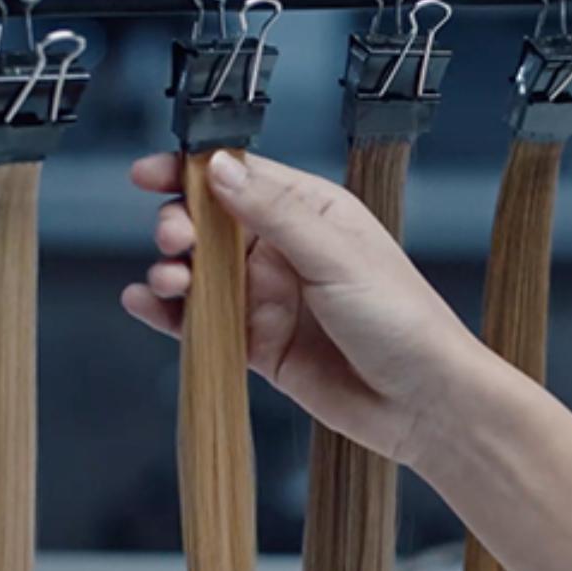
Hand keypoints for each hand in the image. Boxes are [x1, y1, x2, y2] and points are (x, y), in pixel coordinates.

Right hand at [122, 151, 490, 465]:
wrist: (425, 403)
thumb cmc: (403, 321)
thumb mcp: (336, 254)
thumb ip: (273, 212)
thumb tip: (219, 168)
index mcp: (312, 212)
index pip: (240, 178)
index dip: (191, 172)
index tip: (150, 174)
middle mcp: (287, 250)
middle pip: (210, 226)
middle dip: (180, 227)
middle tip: (173, 239)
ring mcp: (271, 298)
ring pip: (201, 275)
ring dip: (173, 271)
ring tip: (168, 279)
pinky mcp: (259, 344)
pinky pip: (203, 324)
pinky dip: (170, 315)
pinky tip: (147, 304)